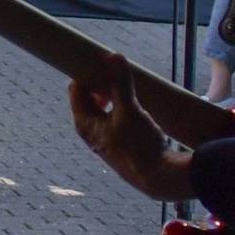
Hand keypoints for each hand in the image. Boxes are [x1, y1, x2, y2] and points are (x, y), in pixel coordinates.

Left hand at [69, 54, 194, 200]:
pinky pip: (113, 119)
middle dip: (99, 83)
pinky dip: (119, 108)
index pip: (76, 89)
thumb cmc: (139, 144)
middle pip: (87, 99)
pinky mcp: (118, 144)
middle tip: (115, 72)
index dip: (85, 73)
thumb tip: (114, 56)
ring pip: (102, 110)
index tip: (100, 61)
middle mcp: (90, 131)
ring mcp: (104, 139)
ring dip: (111, 96)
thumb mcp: (130, 110)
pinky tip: (135, 105)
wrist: (158, 178)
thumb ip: (121, 83)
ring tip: (127, 86)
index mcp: (84, 122)